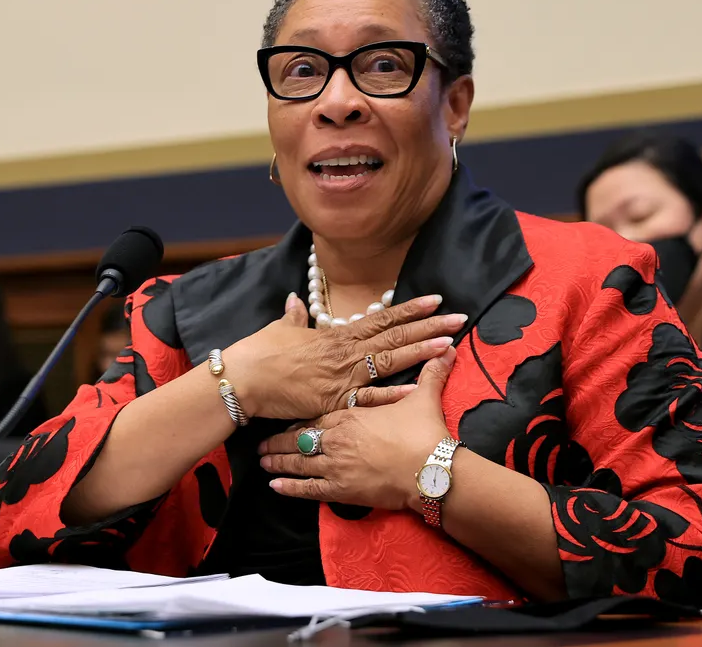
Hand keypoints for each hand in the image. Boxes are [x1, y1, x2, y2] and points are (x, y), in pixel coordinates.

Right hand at [224, 293, 463, 420]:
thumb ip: (294, 317)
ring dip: (421, 352)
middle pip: (394, 337)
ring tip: (449, 343)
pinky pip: (370, 399)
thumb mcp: (280, 329)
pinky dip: (393, 395)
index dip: (409, 309)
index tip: (435, 300)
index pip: (381, 318)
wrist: (243, 380)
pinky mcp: (334, 402)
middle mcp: (345, 352)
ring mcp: (342, 377)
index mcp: (335, 335)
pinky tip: (417, 390)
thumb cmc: (259, 353)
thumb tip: (296, 301)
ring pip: (389, 362)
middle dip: (428, 326)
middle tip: (458, 318)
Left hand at [257, 347, 456, 512]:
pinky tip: (274, 487)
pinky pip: (308, 489)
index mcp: (350, 415)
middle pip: (301, 438)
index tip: (285, 418)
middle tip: (262, 444)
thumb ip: (430, 375)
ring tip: (263, 463)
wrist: (432, 469)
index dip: (300, 418)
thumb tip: (446, 352)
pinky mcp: (341, 490)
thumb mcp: (423, 399)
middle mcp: (336, 438)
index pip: (317, 415)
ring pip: (299, 462)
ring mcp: (336, 465)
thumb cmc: (424, 434)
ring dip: (279, 463)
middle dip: (280, 442)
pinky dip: (290, 488)